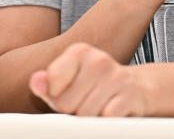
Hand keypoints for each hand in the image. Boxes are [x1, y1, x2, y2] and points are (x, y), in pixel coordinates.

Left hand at [29, 43, 148, 115]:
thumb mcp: (68, 81)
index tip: (64, 93)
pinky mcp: (131, 96)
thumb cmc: (94, 86)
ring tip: (98, 108)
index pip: (52, 83)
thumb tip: (36, 82)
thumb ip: (48, 83)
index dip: (54, 97)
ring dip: (89, 119)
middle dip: (72, 111)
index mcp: (79, 52)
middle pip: (66, 104)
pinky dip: (105, 122)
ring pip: (85, 115)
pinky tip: (110, 112)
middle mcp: (99, 60)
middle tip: (84, 103)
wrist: (136, 88)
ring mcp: (117, 77)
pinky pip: (106, 119)